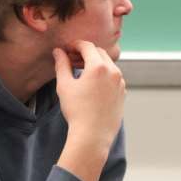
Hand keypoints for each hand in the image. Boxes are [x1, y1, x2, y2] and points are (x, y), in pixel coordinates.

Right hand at [53, 41, 125, 180]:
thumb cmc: (76, 111)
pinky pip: (113, 77)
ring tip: (81, 72)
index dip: (75, 45)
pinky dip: (104, 75)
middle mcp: (113, 71)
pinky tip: (92, 85)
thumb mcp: (64, 86)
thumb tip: (58, 52)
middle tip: (72, 59)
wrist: (93, 135)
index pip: (87, 46)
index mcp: (99, 66)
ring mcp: (120, 82)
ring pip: (108, 65)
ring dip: (95, 63)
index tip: (66, 49)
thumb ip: (61, 65)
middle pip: (99, 52)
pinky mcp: (123, 93)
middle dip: (85, 52)